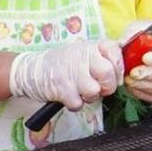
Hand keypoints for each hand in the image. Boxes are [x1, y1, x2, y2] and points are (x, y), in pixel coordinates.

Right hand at [8, 40, 122, 109]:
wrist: (31, 70)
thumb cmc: (62, 64)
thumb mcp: (82, 53)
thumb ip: (102, 59)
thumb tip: (120, 76)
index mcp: (89, 46)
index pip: (114, 50)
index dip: (118, 66)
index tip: (114, 74)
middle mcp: (81, 56)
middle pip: (108, 73)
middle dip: (107, 86)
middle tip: (99, 88)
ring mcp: (71, 73)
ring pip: (94, 91)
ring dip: (90, 97)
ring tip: (80, 92)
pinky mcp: (62, 89)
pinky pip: (78, 103)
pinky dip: (75, 104)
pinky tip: (68, 96)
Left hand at [122, 18, 151, 102]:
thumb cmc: (149, 38)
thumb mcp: (142, 29)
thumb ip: (134, 35)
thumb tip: (122, 44)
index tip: (145, 58)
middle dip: (150, 74)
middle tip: (134, 72)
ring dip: (144, 85)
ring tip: (129, 79)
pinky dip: (141, 93)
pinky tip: (131, 85)